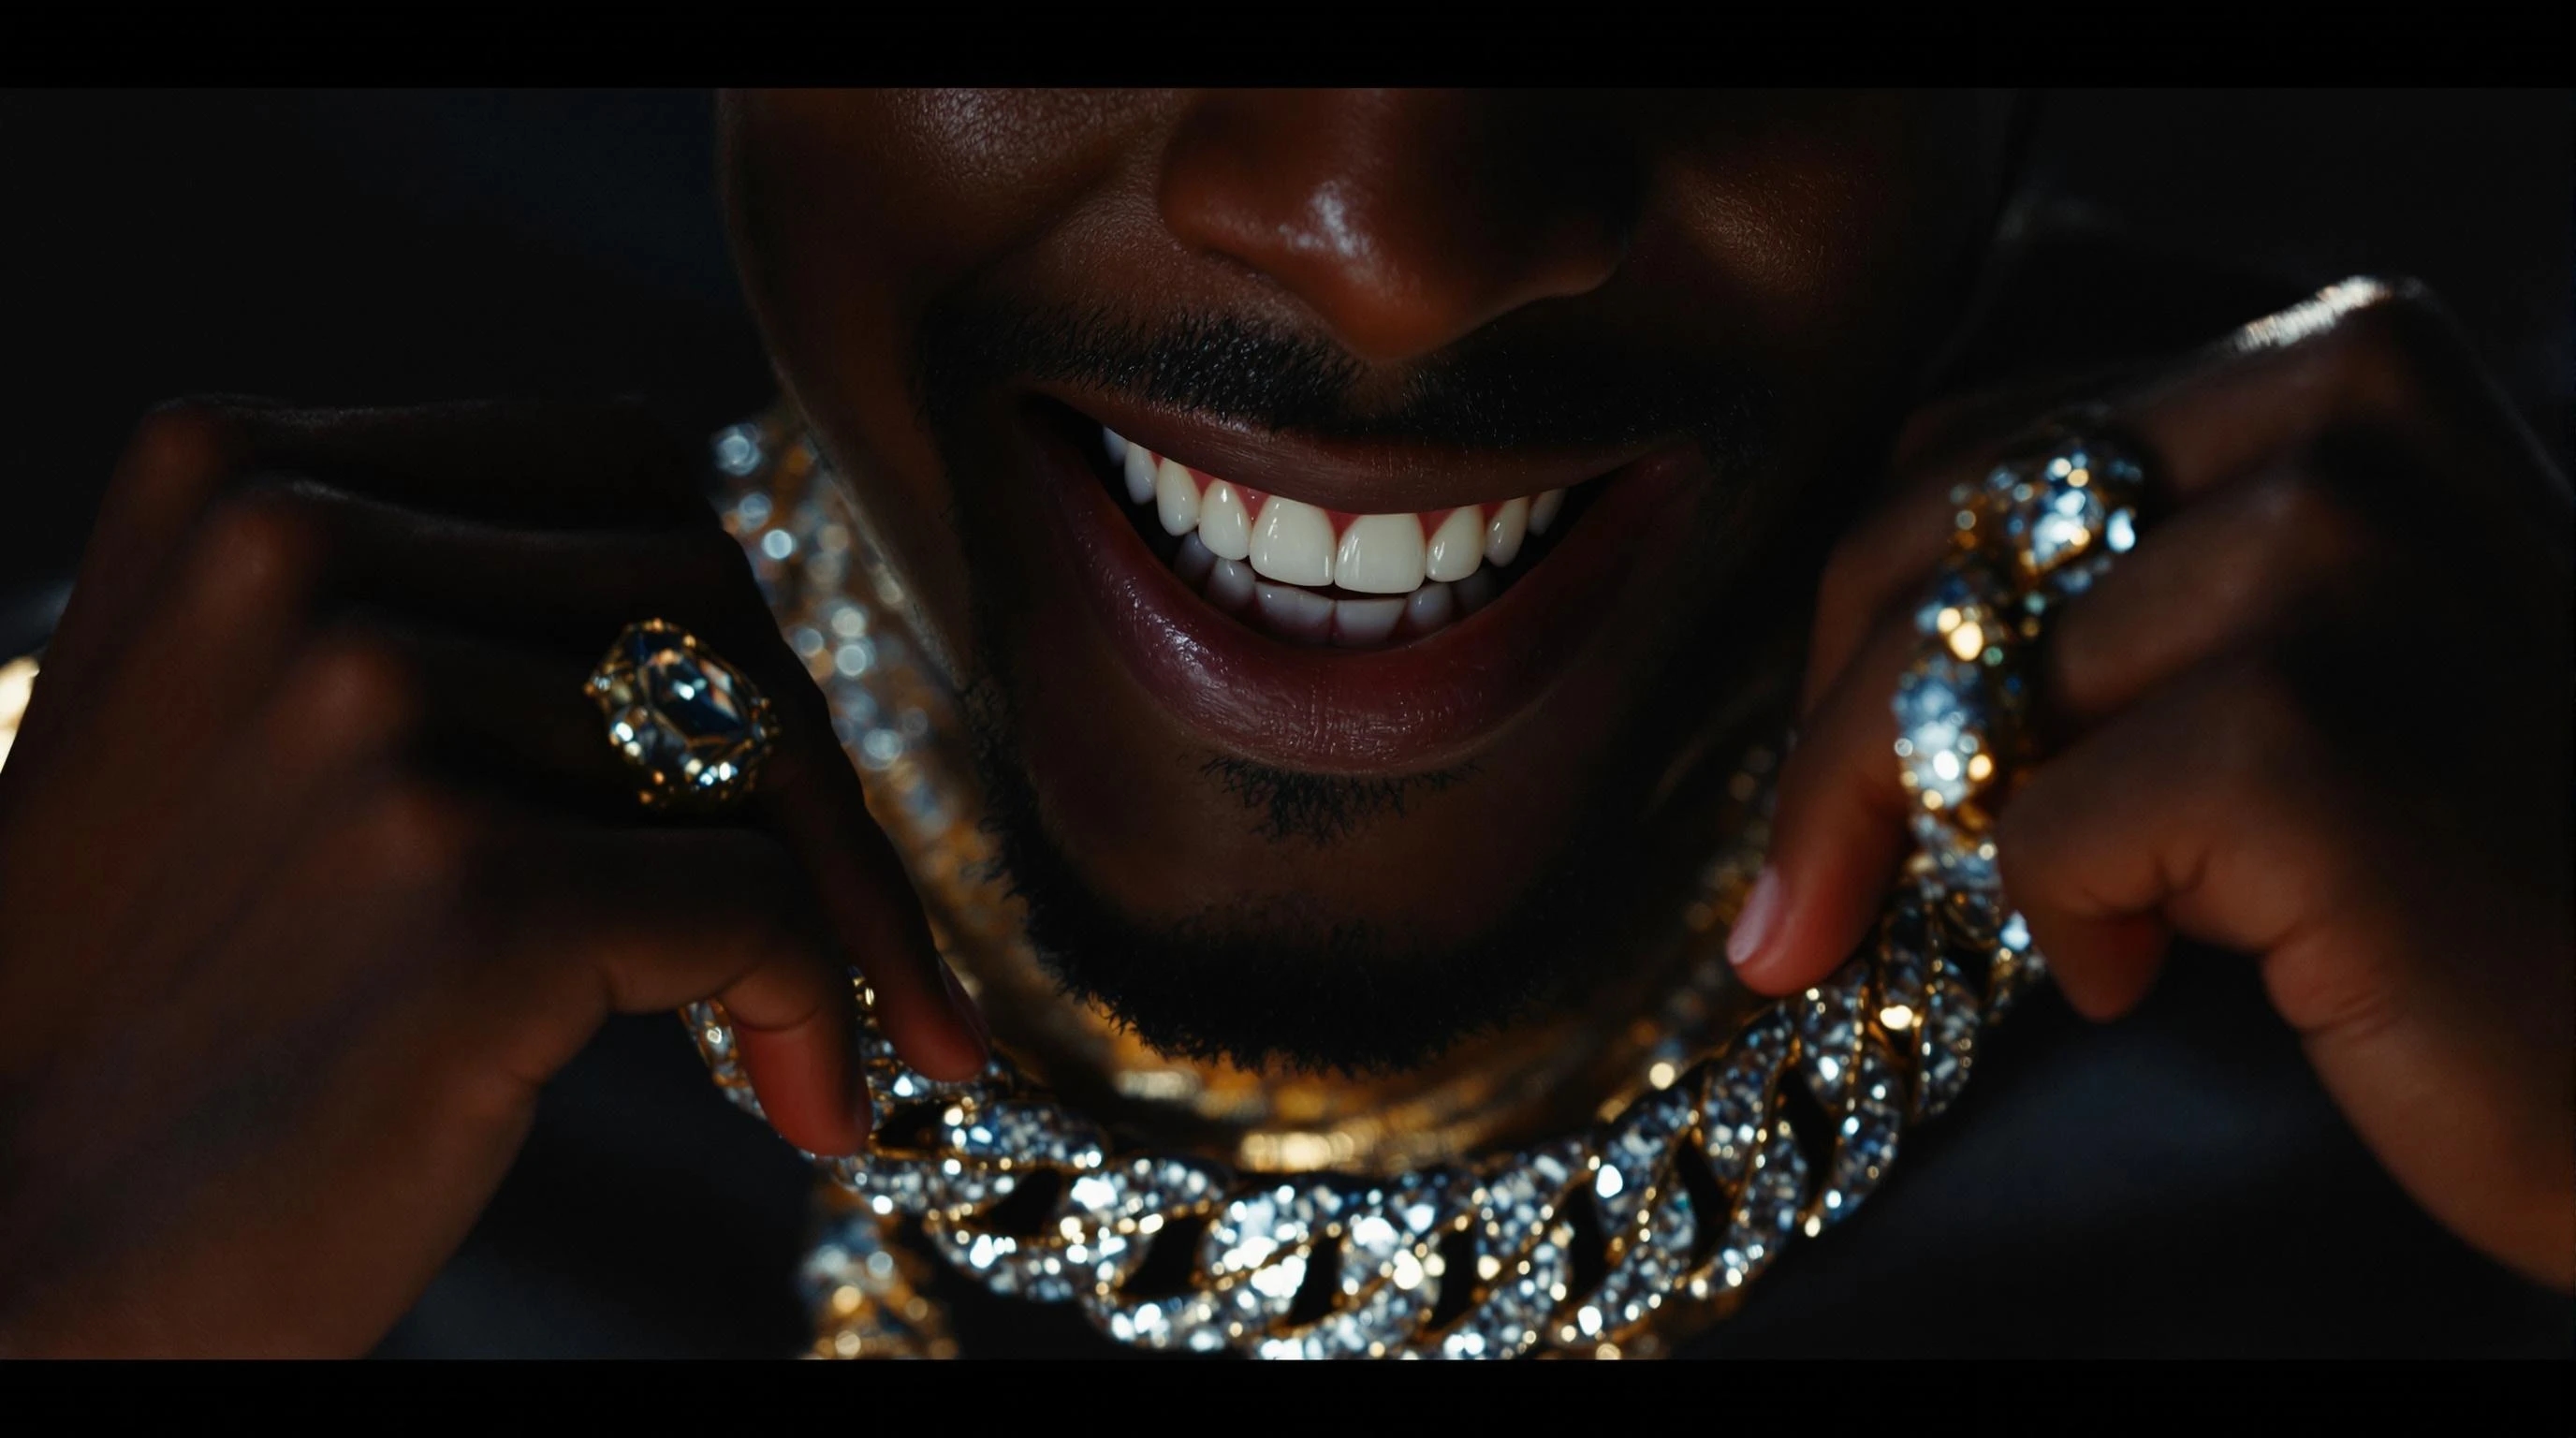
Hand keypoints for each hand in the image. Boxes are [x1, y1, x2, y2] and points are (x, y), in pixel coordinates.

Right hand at [0, 400, 986, 1354]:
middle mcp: (292, 549)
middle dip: (810, 771)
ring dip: (818, 903)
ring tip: (805, 1041)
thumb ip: (453, 614)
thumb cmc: (161, 1006)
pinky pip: (757, 904)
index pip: (622, 478)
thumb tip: (755, 643)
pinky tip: (809, 1102)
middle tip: (881, 938)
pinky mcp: (465, 889)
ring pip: (748, 746)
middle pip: (703, 597)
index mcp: (236, 469)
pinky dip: (820, 1004)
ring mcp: (375, 711)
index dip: (739, 632)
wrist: (5, 1255)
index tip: (788, 772)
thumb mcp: (251, 720)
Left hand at [1729, 279, 2574, 1289]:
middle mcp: (2341, 407)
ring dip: (1959, 851)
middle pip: (1929, 555)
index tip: (1826, 776)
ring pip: (1965, 696)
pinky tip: (2141, 975)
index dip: (1860, 629)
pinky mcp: (2302, 732)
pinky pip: (2037, 825)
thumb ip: (2104, 589)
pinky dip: (2059, 925)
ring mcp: (2333, 556)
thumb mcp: (2290, 643)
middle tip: (1792, 916)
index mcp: (2331, 356)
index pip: (1965, 455)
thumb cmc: (2461, 857)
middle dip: (1829, 752)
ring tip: (2094, 930)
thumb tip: (1831, 667)